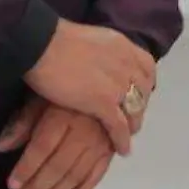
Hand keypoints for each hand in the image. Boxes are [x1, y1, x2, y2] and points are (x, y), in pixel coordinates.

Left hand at [0, 95, 115, 188]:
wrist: (104, 80)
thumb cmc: (65, 88)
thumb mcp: (41, 97)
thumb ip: (22, 123)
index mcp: (64, 116)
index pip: (42, 148)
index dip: (26, 168)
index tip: (11, 185)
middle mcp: (85, 131)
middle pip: (59, 165)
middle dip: (37, 188)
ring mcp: (101, 142)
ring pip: (76, 174)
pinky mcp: (110, 149)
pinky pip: (97, 175)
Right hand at [23, 20, 155, 155]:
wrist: (42, 44)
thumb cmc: (54, 39)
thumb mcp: (89, 39)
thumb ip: (99, 52)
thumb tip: (95, 58)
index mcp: (123, 46)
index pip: (147, 66)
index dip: (144, 82)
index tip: (139, 91)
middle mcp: (127, 65)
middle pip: (143, 90)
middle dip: (140, 104)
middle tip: (134, 116)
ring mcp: (118, 85)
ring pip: (135, 109)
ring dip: (134, 123)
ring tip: (129, 134)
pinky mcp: (104, 103)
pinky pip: (119, 126)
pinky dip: (122, 139)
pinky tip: (122, 150)